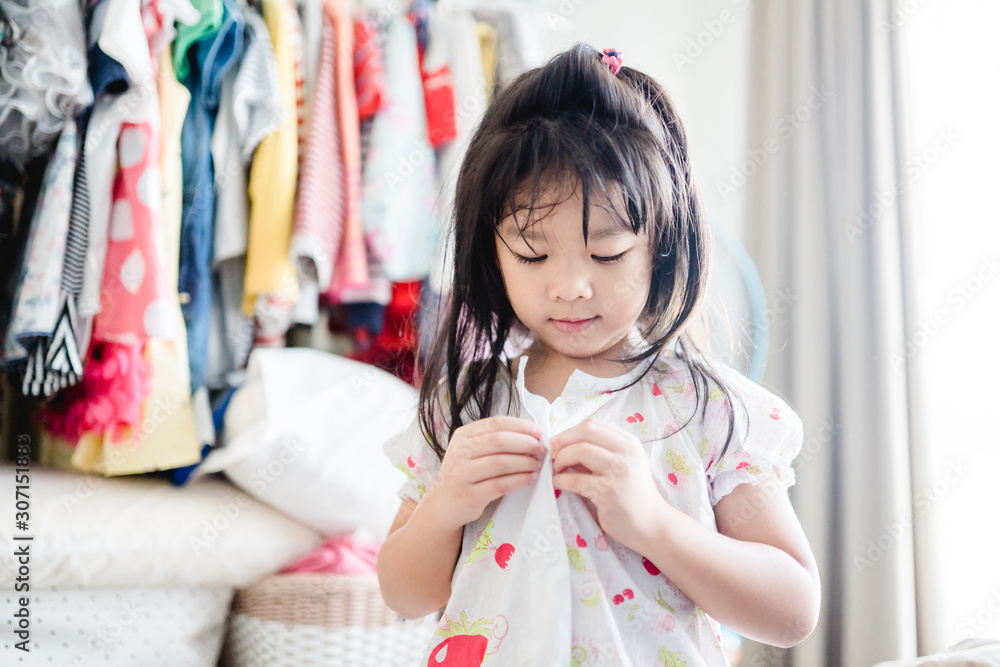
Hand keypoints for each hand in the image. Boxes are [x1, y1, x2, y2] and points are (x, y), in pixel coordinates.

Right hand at [424, 416, 544, 529]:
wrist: (443, 506)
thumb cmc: (465, 475)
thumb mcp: (471, 452)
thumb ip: (494, 442)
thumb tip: (532, 436)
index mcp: (463, 436)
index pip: (496, 423)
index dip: (521, 426)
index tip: (539, 432)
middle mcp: (460, 452)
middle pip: (499, 441)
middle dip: (525, 443)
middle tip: (541, 449)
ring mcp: (462, 474)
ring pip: (501, 463)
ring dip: (525, 462)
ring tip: (537, 465)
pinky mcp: (469, 495)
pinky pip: (500, 485)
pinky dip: (519, 480)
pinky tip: (530, 478)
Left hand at [550, 420, 669, 550]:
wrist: (650, 524)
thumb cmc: (632, 493)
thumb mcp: (621, 465)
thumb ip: (598, 452)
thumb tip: (562, 443)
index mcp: (629, 443)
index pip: (593, 425)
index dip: (569, 432)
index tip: (559, 443)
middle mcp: (627, 453)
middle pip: (586, 432)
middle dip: (563, 441)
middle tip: (554, 455)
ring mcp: (619, 472)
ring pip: (580, 451)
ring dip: (561, 459)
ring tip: (557, 470)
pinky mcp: (609, 492)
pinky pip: (576, 480)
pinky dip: (561, 479)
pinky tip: (559, 483)